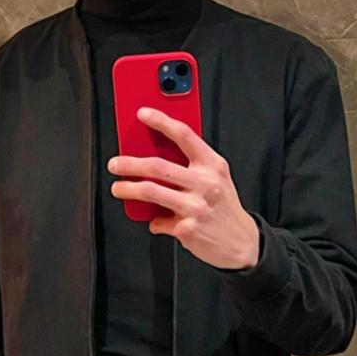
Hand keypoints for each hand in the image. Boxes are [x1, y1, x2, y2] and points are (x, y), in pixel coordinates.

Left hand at [108, 107, 259, 269]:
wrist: (241, 241)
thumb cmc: (223, 206)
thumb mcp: (216, 178)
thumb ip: (192, 164)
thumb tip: (154, 153)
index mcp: (213, 165)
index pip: (184, 135)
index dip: (161, 121)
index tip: (142, 114)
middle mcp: (206, 183)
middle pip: (158, 166)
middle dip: (129, 163)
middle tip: (115, 164)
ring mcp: (196, 207)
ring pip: (150, 192)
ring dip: (128, 189)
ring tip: (119, 188)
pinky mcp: (187, 229)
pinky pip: (158, 221)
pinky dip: (152, 220)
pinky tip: (154, 219)